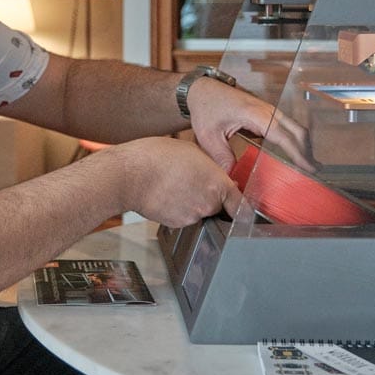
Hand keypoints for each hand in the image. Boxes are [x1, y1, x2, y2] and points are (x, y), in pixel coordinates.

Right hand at [110, 137, 241, 227]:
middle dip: (210, 198)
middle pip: (218, 207)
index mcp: (218, 183)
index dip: (242, 208)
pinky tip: (167, 195)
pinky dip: (178, 210)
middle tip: (192, 183)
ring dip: (192, 203)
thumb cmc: (157, 157)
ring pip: (199, 212)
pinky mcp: (176, 224)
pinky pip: (184, 217)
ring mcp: (192, 216)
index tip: (244, 211)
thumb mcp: (193, 151)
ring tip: (175, 186)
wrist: (130, 174)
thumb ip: (211, 168)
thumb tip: (218, 178)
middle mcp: (208, 203)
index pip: (241, 206)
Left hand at [185, 76, 311, 172]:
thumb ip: (221, 157)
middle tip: (313, 172)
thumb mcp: (208, 136)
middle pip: (297, 130)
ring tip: (308, 168)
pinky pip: (287, 127)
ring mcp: (269, 110)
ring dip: (303, 146)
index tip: (307, 168)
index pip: (283, 136)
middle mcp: (267, 110)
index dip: (297, 153)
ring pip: (295, 128)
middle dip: (307, 151)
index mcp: (255, 114)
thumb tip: (232, 179)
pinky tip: (294, 155)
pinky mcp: (267, 114)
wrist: (203, 90)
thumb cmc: (206, 108)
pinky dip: (295, 141)